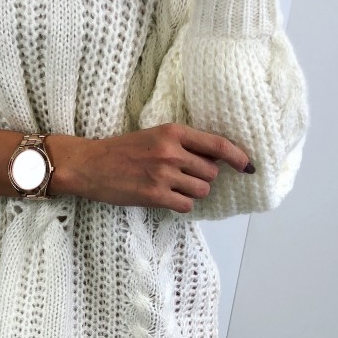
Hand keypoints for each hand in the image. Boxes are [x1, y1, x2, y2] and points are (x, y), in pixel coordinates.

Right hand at [67, 123, 254, 214]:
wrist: (89, 165)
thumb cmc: (121, 151)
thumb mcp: (154, 136)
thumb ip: (183, 144)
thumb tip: (215, 160)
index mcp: (173, 132)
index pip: (218, 145)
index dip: (238, 157)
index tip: (248, 166)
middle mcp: (171, 152)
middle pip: (211, 173)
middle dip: (203, 178)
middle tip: (184, 177)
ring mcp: (163, 174)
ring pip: (201, 191)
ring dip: (193, 193)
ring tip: (174, 188)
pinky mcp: (155, 195)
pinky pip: (186, 205)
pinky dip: (181, 204)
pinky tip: (167, 198)